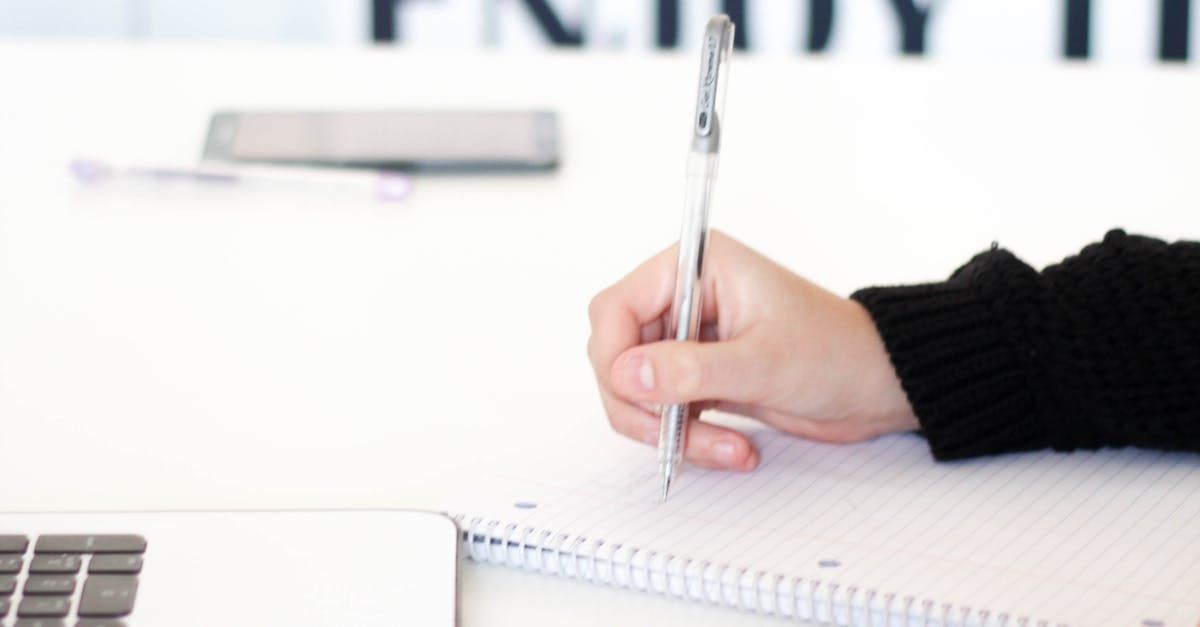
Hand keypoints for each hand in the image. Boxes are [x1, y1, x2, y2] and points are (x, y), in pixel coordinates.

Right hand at [587, 230, 917, 470]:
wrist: (876, 386)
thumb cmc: (836, 353)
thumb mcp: (763, 363)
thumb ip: (691, 369)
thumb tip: (626, 373)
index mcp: (696, 267)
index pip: (616, 307)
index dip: (614, 355)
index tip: (635, 394)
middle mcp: (684, 297)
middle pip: (616, 353)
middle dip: (643, 403)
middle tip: (675, 435)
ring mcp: (688, 338)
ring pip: (636, 390)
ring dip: (669, 429)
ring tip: (724, 448)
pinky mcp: (697, 375)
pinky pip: (663, 411)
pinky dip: (686, 437)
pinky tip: (732, 447)